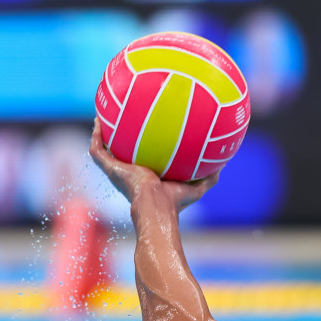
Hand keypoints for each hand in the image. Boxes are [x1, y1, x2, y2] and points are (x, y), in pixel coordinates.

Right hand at [88, 119, 218, 210]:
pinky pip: (97, 149)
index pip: (141, 158)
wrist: (156, 206)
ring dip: (101, 132)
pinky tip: (99, 119)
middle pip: (120, 151)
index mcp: (145, 176)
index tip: (143, 130)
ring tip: (102, 114)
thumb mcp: (196, 187)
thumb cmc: (175, 202)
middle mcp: (128, 172)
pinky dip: (96, 134)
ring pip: (103, 148)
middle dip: (118, 136)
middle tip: (119, 118)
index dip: (141, 145)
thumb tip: (224, 163)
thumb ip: (208, 176)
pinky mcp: (108, 168)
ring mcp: (116, 170)